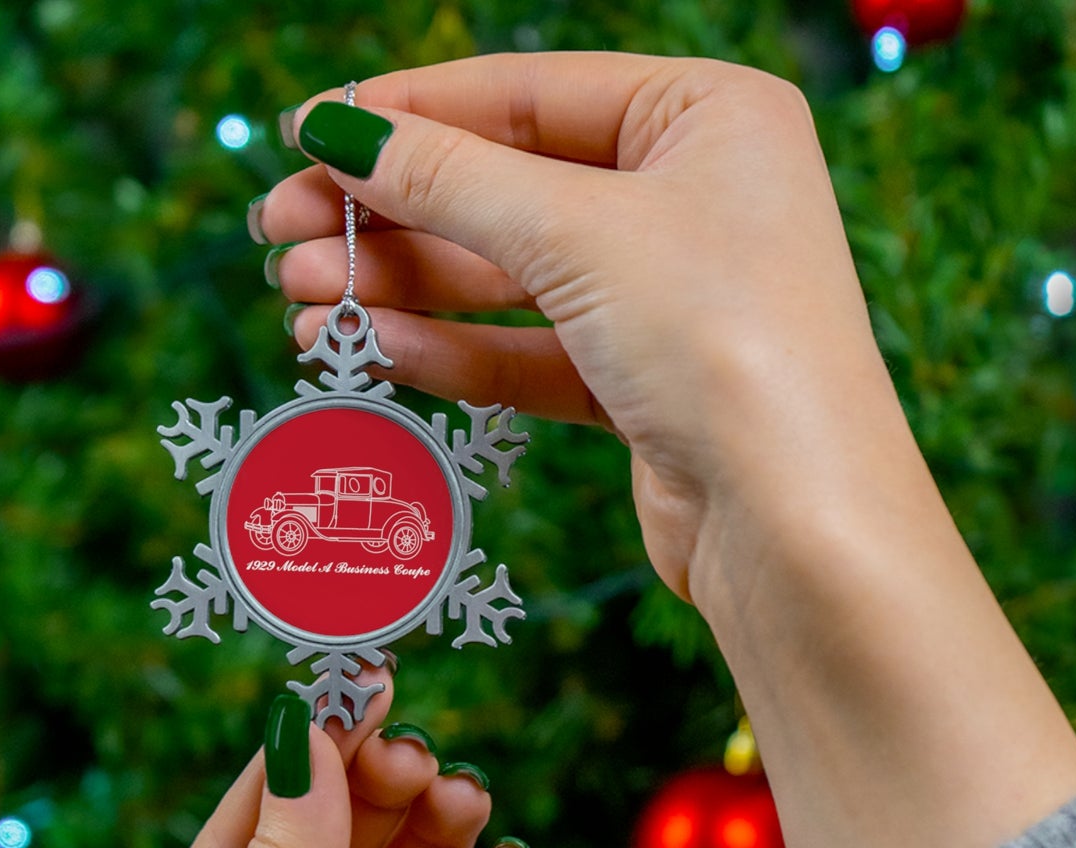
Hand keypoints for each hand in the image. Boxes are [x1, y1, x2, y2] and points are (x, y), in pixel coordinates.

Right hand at [259, 53, 906, 603]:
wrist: (796, 526)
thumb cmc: (722, 342)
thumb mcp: (576, 233)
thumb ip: (450, 180)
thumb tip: (338, 131)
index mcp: (707, 116)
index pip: (527, 94)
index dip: (408, 113)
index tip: (305, 133)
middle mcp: (693, 198)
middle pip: (508, 188)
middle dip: (391, 215)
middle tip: (280, 235)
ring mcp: (670, 297)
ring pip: (511, 279)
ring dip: (405, 289)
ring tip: (302, 303)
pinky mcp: (646, 387)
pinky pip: (532, 353)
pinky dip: (455, 352)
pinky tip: (375, 350)